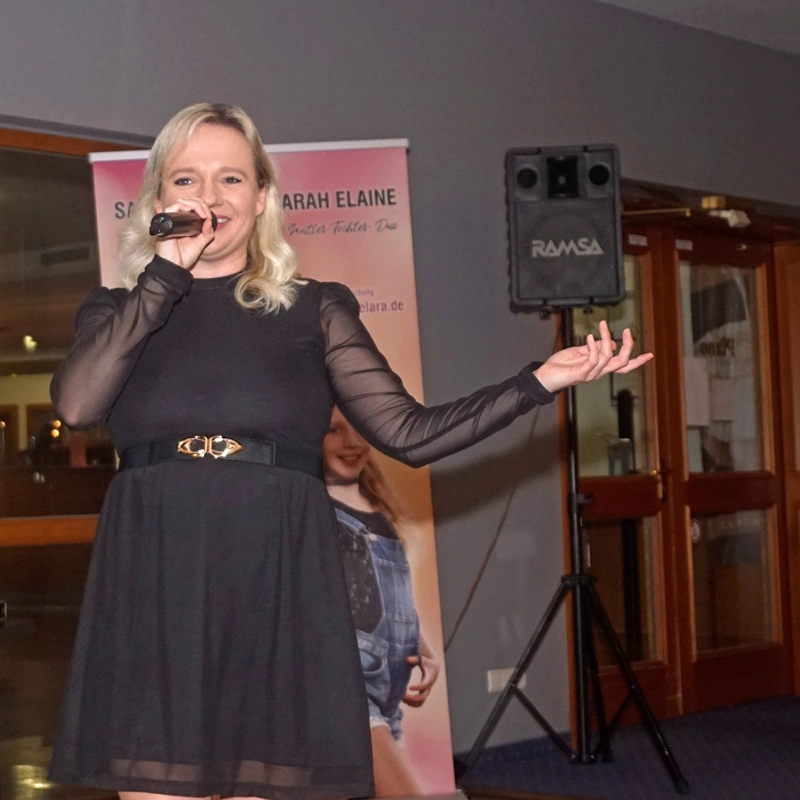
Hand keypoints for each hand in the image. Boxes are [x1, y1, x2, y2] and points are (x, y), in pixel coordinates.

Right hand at [154, 197, 215, 269]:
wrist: (174, 266)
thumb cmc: (184, 256)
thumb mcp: (200, 244)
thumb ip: (207, 234)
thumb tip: (210, 221)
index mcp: (185, 223)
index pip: (193, 206)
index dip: (203, 207)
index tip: (209, 216)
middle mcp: (177, 219)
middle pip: (187, 201)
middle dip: (200, 204)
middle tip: (206, 214)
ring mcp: (170, 220)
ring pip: (180, 202)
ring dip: (193, 204)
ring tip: (202, 213)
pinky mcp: (164, 223)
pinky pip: (170, 208)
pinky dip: (182, 206)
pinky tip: (190, 211)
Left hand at [403, 651, 440, 707]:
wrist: (434, 667)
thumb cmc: (426, 662)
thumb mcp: (422, 658)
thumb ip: (415, 658)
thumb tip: (407, 659)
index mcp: (429, 678)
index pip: (425, 685)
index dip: (418, 687)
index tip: (409, 687)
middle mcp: (428, 687)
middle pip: (422, 697)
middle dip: (412, 698)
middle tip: (402, 696)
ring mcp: (426, 692)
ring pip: (420, 702)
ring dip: (411, 703)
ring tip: (402, 698)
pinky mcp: (423, 694)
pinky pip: (419, 703)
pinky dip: (412, 704)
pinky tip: (404, 700)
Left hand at [534, 320, 652, 393]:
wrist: (545, 377)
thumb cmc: (561, 365)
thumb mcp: (580, 352)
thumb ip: (595, 348)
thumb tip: (611, 343)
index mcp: (600, 367)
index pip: (623, 366)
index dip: (637, 361)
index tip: (650, 354)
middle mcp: (599, 372)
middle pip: (622, 362)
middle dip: (628, 346)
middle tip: (627, 331)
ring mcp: (591, 374)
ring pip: (607, 356)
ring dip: (605, 338)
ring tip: (602, 325)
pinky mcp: (581, 373)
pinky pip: (592, 360)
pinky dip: (593, 347)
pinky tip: (589, 338)